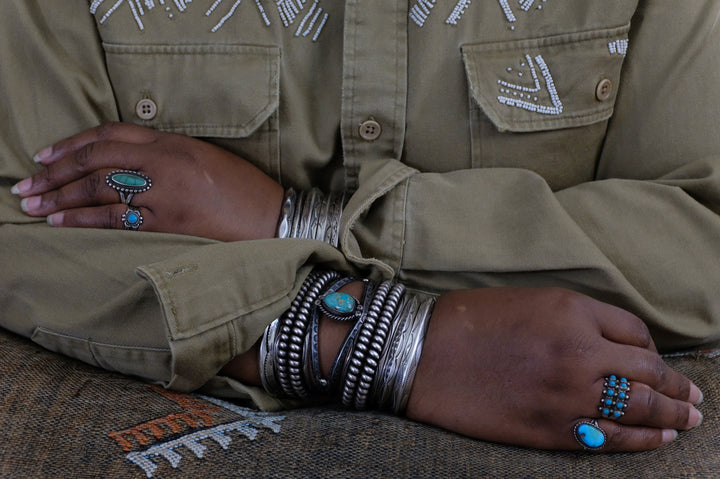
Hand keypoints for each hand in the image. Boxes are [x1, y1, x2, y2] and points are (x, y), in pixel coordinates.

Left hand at [12, 123, 283, 240]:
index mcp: (173, 142)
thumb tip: (130, 164)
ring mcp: (164, 190)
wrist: (273, 217)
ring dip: (60, 196)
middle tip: (27, 185)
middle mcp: (164, 161)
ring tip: (33, 205)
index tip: (46, 155)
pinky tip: (61, 221)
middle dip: (55, 172)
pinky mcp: (168, 219)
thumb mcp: (205, 158)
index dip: (73, 143)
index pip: (110, 134)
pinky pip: (115, 217)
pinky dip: (83, 218)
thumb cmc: (244, 190)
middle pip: (95, 159)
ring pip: (98, 187)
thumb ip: (167, 155)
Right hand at [406, 287, 702, 450]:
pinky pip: (612, 438)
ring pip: (639, 408)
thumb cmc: (468, 322)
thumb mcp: (526, 301)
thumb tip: (610, 343)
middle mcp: (579, 351)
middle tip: (694, 398)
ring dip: (671, 415)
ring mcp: (568, 394)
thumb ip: (574, 317)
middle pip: (648, 372)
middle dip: (677, 387)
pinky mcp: (552, 429)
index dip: (650, 349)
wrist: (422, 355)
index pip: (634, 332)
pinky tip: (658, 439)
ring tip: (688, 420)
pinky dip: (642, 441)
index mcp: (571, 310)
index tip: (653, 359)